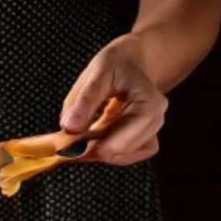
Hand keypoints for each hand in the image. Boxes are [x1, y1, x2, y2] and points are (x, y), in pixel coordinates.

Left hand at [61, 35, 167, 165]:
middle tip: (67, 138)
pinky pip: (124, 157)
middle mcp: (155, 120)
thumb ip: (83, 101)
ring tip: (81, 133)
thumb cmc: (116, 65)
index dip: (88, 147)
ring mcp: (152, 132)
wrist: (132, 64)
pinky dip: (105, 151)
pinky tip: (95, 137)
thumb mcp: (97, 73)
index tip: (64, 144)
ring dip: (96, 150)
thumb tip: (69, 129)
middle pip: (118, 152)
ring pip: (119, 157)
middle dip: (90, 149)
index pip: (119, 142)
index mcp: (148, 103)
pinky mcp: (146, 140)